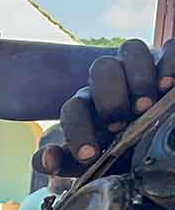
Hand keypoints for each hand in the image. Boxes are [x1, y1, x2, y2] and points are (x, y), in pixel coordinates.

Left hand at [36, 38, 174, 176]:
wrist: (152, 143)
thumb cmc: (119, 149)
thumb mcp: (93, 160)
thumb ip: (64, 161)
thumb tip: (47, 160)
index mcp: (88, 105)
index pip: (74, 108)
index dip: (77, 129)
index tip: (89, 155)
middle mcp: (110, 82)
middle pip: (101, 69)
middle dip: (109, 96)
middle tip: (119, 124)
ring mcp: (139, 68)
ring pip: (131, 49)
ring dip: (138, 77)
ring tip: (147, 106)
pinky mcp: (166, 61)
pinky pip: (168, 49)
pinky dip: (169, 62)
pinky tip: (169, 85)